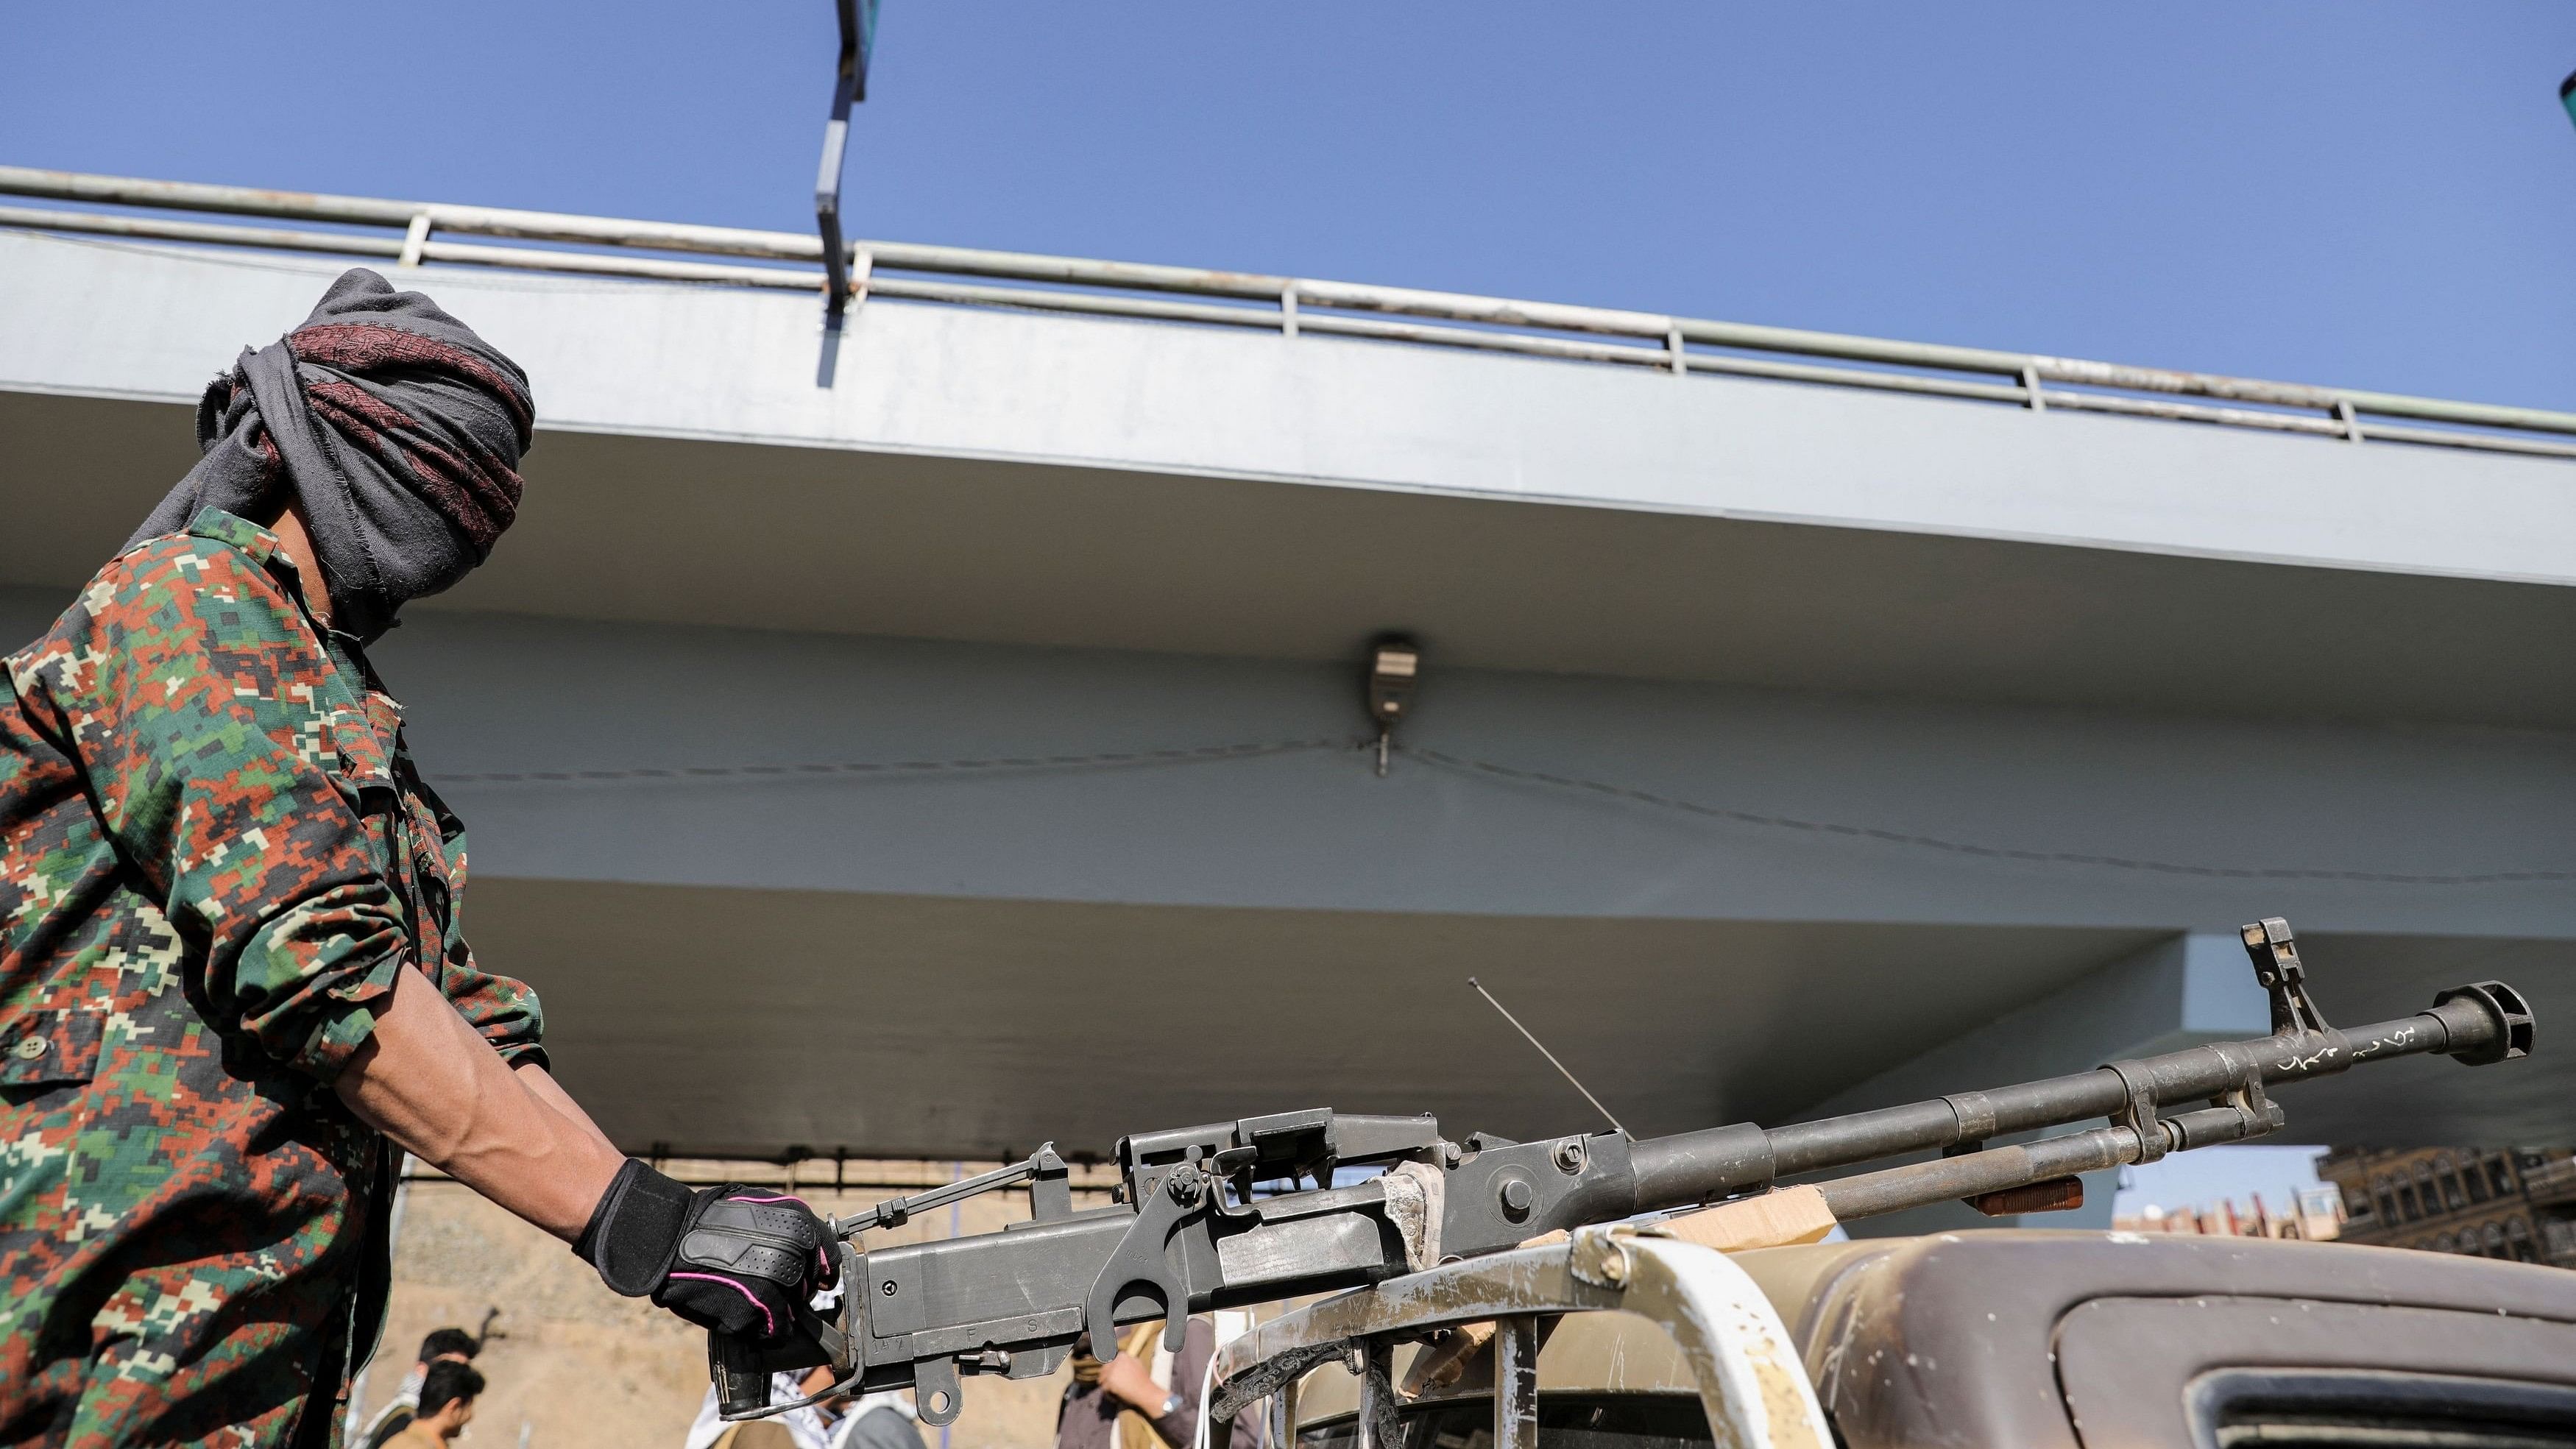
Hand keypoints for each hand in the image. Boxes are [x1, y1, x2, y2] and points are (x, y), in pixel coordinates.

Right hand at [574, 1161, 833, 1344]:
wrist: (669, 1238)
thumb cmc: (708, 1221)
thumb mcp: (758, 1209)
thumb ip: (787, 1230)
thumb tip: (810, 1253)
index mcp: (798, 1223)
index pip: (830, 1258)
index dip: (821, 1272)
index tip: (817, 1279)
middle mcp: (795, 1252)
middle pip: (808, 1288)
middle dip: (793, 1293)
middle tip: (766, 1289)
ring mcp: (777, 1283)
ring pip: (794, 1312)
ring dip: (777, 1312)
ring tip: (750, 1301)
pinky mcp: (757, 1311)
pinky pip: (774, 1331)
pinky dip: (764, 1330)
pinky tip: (745, 1317)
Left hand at [1097, 1352, 1168, 1414]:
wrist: (1146, 1392)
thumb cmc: (1143, 1380)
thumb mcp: (1137, 1364)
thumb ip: (1127, 1360)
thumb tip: (1118, 1359)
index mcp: (1123, 1356)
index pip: (1108, 1359)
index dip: (1110, 1370)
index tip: (1113, 1377)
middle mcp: (1116, 1361)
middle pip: (1104, 1370)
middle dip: (1107, 1378)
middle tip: (1113, 1387)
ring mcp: (1112, 1371)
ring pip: (1102, 1379)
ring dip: (1107, 1386)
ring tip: (1116, 1392)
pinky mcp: (1109, 1382)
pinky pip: (1104, 1389)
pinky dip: (1109, 1394)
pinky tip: (1116, 1397)